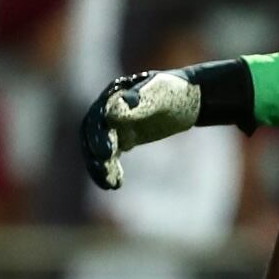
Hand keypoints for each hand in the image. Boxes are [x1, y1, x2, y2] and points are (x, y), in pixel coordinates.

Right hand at [79, 70, 202, 189]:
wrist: (185, 99)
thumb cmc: (173, 93)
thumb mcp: (159, 96)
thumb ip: (138, 103)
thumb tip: (111, 114)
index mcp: (114, 96)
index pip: (100, 117)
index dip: (99, 134)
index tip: (107, 152)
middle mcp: (108, 110)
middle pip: (93, 133)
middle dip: (96, 151)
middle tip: (105, 167)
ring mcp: (114, 125)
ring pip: (99, 147)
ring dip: (100, 166)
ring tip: (109, 184)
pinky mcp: (122, 138)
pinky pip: (111, 156)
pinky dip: (111, 170)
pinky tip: (115, 185)